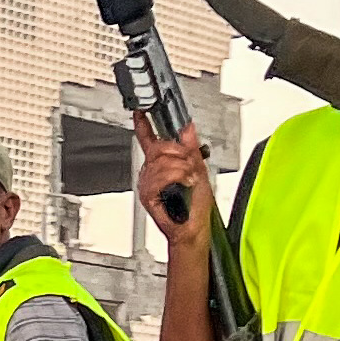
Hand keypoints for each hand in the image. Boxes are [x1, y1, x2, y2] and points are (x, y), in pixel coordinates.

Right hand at [133, 121, 214, 239]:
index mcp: (162, 164)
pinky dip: (176, 177)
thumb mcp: (199, 169)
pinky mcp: (147, 194)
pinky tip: (183, 183)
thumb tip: (188, 127)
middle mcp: (151, 172)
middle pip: (158, 147)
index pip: (148, 139)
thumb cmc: (196, 207)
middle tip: (190, 166)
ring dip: (181, 168)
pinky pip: (159, 177)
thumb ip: (191, 148)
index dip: (143, 124)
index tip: (140, 111)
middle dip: (179, 153)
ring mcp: (148, 183)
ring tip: (189, 179)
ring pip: (161, 162)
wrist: (193, 229)